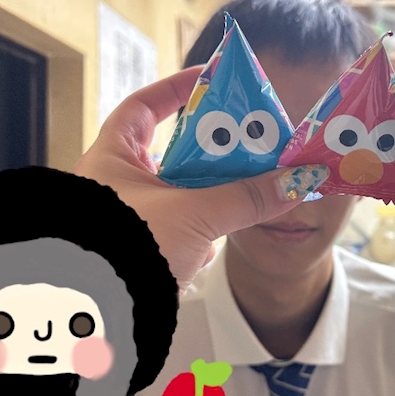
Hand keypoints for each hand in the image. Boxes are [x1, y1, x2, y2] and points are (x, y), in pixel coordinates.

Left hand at [73, 67, 328, 290]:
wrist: (98, 315)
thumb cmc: (129, 249)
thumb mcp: (194, 215)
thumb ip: (245, 198)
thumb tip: (297, 181)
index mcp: (112, 158)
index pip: (143, 106)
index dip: (176, 89)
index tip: (211, 81)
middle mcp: (115, 185)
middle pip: (172, 154)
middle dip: (210, 153)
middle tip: (246, 145)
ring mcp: (128, 220)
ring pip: (179, 196)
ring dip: (209, 200)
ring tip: (240, 197)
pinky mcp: (141, 253)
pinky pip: (177, 233)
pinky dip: (198, 238)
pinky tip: (207, 249)